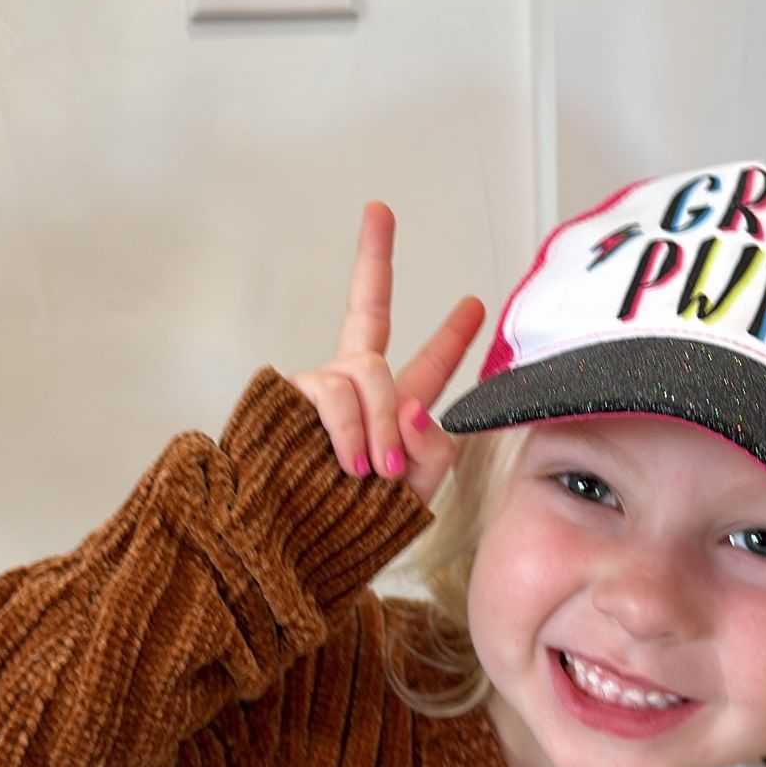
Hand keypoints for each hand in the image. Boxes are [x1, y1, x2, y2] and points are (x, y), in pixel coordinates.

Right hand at [290, 203, 484, 506]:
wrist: (296, 555)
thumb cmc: (353, 529)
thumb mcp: (416, 494)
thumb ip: (434, 450)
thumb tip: (419, 408)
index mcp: (393, 412)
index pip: (428, 366)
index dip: (452, 335)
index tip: (475, 300)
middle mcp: (354, 389)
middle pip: (369, 312)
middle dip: (373, 257)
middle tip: (379, 211)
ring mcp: (320, 390)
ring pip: (367, 372)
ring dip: (380, 421)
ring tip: (375, 469)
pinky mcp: (290, 399)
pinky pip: (333, 394)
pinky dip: (348, 429)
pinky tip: (351, 463)